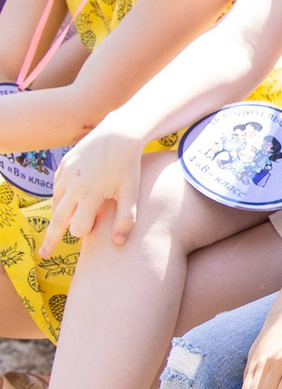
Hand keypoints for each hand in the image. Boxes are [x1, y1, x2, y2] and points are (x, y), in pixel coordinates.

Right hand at [38, 125, 146, 255]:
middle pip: (58, 220)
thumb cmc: (128, 165)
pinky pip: (57, 188)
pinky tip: (70, 201)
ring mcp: (65, 175)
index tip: (95, 227)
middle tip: (44, 254)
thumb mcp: (131, 191)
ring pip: (57, 203)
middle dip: (52, 238)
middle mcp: (73, 186)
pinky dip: (62, 197)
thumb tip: (118, 243)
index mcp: (89, 194)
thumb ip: (126, 218)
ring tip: (65, 222)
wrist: (119, 134)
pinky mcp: (63, 166)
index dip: (86, 230)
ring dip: (62, 213)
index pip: (79, 227)